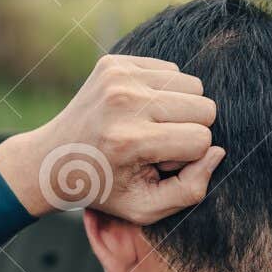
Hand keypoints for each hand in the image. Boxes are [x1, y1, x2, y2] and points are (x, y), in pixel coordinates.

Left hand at [0, 55, 223, 223]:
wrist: (54, 159)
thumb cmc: (106, 188)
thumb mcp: (146, 209)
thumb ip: (190, 190)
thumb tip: (218, 151)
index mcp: (129, 140)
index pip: (201, 140)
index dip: (187, 158)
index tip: (158, 164)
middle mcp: (124, 102)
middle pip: (204, 107)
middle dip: (189, 130)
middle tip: (155, 146)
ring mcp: (117, 76)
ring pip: (192, 85)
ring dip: (178, 110)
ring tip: (148, 128)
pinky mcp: (114, 62)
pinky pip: (171, 70)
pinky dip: (163, 92)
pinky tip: (138, 111)